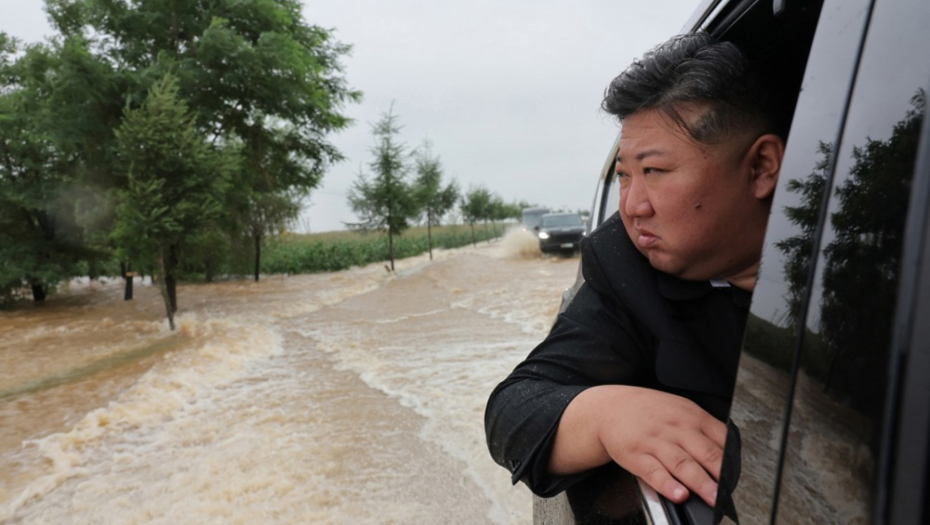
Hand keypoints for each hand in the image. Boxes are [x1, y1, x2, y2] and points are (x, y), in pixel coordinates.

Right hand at [549, 385, 726, 505]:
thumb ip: (705, 429)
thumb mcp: (680, 410)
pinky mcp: (636, 455)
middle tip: (731, 492)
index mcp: (691, 417)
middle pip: (704, 453)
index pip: (720, 439)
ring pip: (682, 464)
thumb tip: (729, 453)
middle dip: (720, 475)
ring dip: (699, 483)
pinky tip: (677, 493)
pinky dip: (667, 484)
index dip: (732, 461)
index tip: (740, 478)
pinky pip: (654, 472)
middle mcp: (675, 428)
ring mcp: (655, 442)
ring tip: (712, 497)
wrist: (610, 407)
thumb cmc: (649, 412)